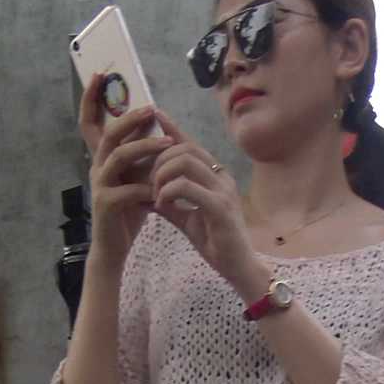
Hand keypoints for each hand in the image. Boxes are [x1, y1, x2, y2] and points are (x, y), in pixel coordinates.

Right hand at [79, 77, 171, 272]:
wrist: (115, 247)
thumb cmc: (128, 210)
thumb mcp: (137, 176)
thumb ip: (142, 154)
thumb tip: (155, 123)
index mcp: (102, 157)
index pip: (90, 122)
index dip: (91, 97)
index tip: (100, 74)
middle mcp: (96, 166)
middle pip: (108, 133)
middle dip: (129, 117)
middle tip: (150, 108)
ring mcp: (99, 185)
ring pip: (118, 156)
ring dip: (144, 146)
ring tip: (167, 143)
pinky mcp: (105, 205)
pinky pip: (127, 189)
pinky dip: (146, 186)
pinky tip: (162, 188)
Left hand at [150, 113, 267, 300]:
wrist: (238, 268)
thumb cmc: (216, 244)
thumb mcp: (187, 219)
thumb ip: (170, 204)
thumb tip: (145, 194)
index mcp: (216, 176)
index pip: (192, 145)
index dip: (172, 129)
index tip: (154, 116)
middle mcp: (222, 177)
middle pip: (186, 148)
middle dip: (160, 159)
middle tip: (148, 181)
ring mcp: (223, 190)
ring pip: (186, 162)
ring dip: (163, 174)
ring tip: (155, 193)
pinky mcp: (220, 207)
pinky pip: (188, 187)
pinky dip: (169, 192)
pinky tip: (162, 204)